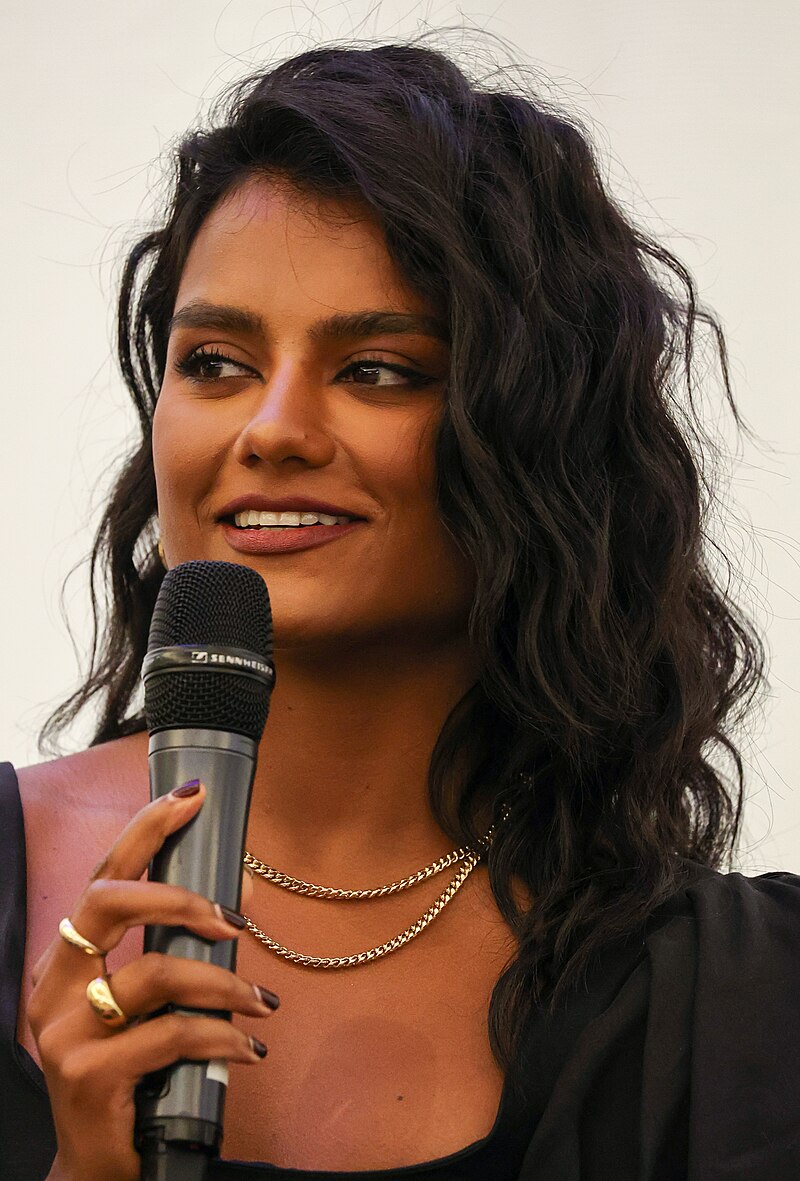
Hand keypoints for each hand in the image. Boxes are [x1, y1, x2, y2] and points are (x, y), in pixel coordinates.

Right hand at [28, 783, 277, 1180]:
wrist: (101, 1165)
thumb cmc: (132, 1071)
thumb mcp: (145, 1006)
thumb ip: (172, 954)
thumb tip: (237, 899)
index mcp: (66, 961)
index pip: (102, 877)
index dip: (145, 831)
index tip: (190, 797)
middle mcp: (54, 988)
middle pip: (108, 903)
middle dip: (178, 896)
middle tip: (231, 919)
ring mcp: (65, 1033)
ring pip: (156, 973)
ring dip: (224, 983)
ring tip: (261, 1003)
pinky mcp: (89, 1076)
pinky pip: (173, 1034)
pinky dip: (223, 1037)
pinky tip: (248, 1049)